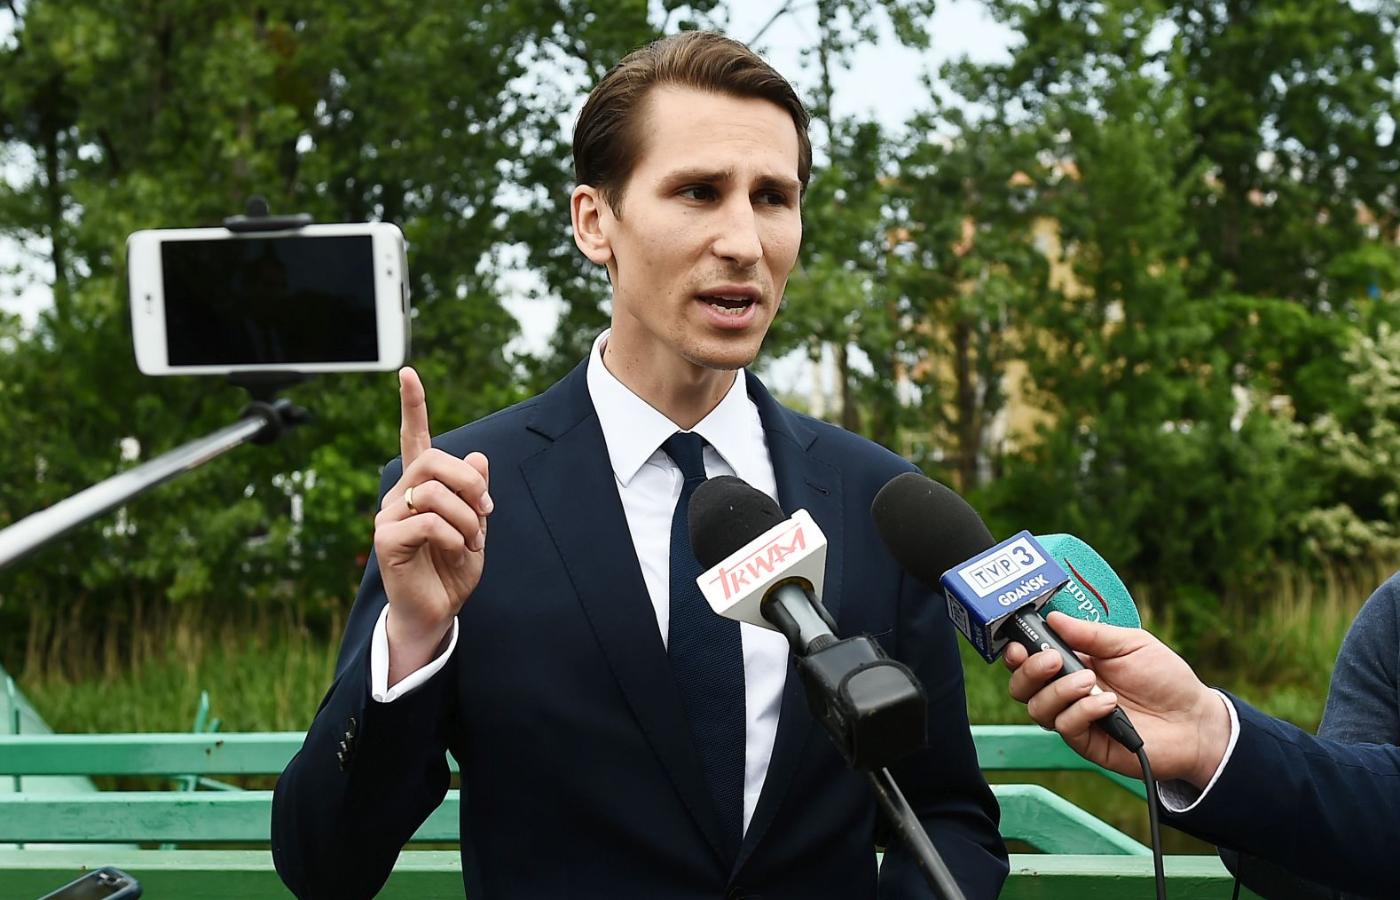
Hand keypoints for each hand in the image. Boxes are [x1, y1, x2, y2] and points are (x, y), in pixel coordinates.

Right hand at [373, 367, 490, 683]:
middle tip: (486, 512)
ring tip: (472, 541)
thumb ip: (476, 492)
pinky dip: (455, 537)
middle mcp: (400, 494)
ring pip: (434, 491)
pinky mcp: (386, 539)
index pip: (414, 438)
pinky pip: (429, 521)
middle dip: (470, 483)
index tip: (408, 373)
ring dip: (467, 517)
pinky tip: (456, 552)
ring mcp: (388, 515)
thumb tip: (478, 456)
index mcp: (421, 487)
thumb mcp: (476, 525)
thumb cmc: (453, 568)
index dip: (412, 406)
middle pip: (433, 460)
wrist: (438, 611)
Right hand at [1003, 611, 1231, 787]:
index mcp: (1073, 663)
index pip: (1030, 658)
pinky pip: (1065, 726)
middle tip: (1053, 660)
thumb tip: (1053, 617)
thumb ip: (1091, 634)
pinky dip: (1082, 711)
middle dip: (1029, 670)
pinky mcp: (1087, 742)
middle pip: (1022, 686)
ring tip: (1090, 682)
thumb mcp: (1130, 644)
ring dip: (1060, 691)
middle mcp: (1067, 691)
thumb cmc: (1165, 679)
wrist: (1194, 719)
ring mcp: (1075, 717)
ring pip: (1037, 707)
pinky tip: (1108, 704)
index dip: (1017, 652)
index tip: (1019, 644)